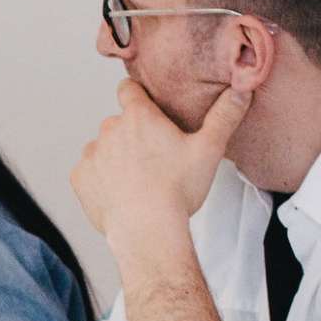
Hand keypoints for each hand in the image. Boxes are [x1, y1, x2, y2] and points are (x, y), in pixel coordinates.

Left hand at [71, 75, 252, 257]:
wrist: (147, 231)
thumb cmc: (177, 191)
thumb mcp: (208, 149)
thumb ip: (224, 115)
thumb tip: (241, 89)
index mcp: (139, 116)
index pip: (128, 88)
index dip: (137, 96)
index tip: (146, 108)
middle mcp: (109, 129)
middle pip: (119, 123)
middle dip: (132, 135)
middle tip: (153, 158)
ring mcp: (92, 153)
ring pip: (103, 148)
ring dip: (115, 157)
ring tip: (137, 180)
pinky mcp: (79, 178)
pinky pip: (89, 172)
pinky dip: (100, 180)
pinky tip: (120, 193)